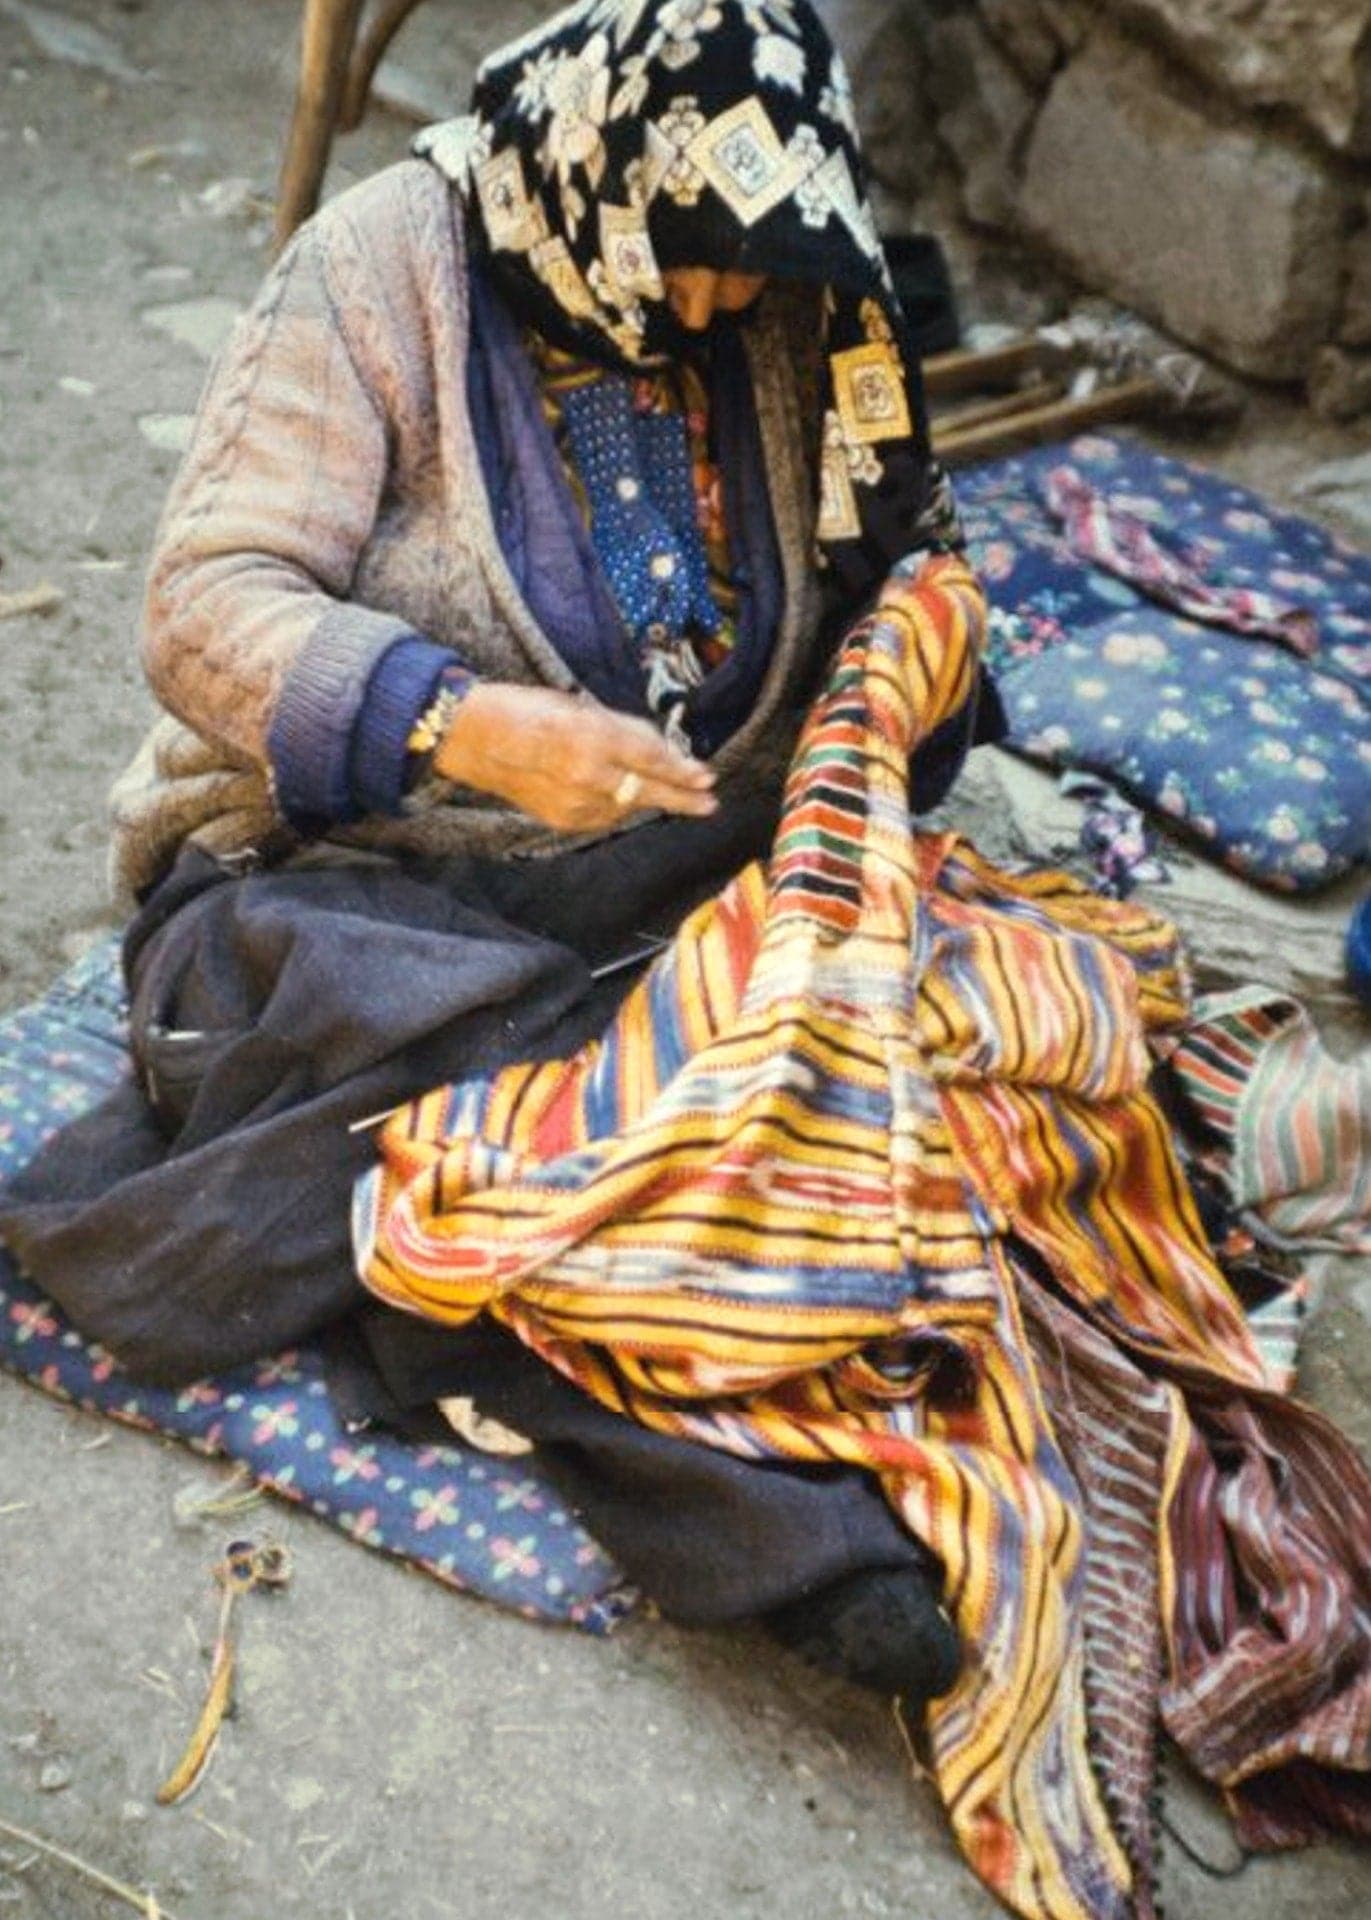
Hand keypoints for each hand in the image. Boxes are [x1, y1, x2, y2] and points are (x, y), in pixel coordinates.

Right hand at [432, 682, 716, 832]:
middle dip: (682, 798)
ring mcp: (575, 802)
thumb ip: (619, 729)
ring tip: (665, 793)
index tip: (706, 776)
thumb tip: (656, 749)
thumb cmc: (524, 711)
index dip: (681, 768)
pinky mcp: (563, 820)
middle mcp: (587, 774)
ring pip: (628, 807)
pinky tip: (618, 797)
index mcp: (592, 736)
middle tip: (709, 803)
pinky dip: (617, 808)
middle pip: (648, 791)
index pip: (650, 757)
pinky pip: (604, 818)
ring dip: (647, 800)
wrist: (474, 739)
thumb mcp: (578, 707)